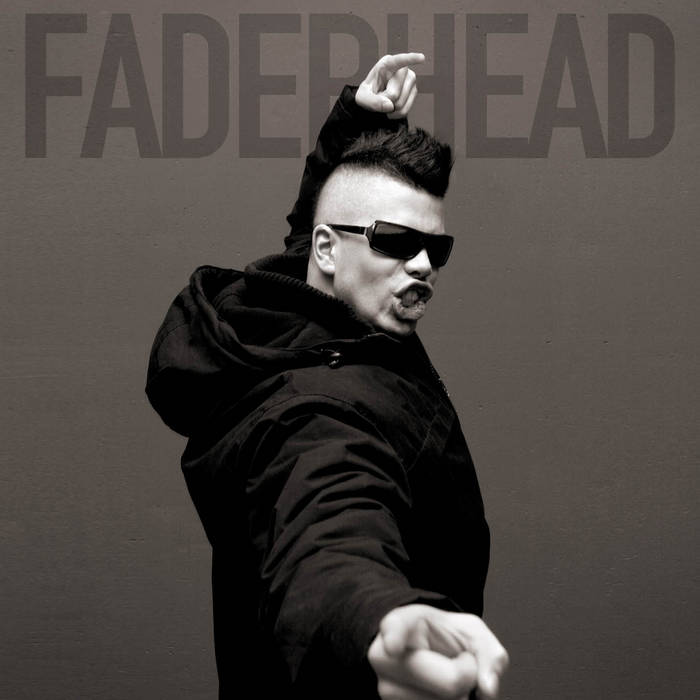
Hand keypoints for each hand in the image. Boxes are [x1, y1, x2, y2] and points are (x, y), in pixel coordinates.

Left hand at [356, 52, 424, 118]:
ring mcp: (410, 80)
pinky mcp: (414, 92)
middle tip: (379, 97)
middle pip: (394, 93)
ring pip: (400, 103)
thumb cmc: (368, 94)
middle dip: (384, 101)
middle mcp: (402, 69)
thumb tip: (390, 106)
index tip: (421, 58)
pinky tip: (391, 108)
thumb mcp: (362, 98)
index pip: (399, 61)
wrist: (374, 100)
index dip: (410, 59)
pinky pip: (405, 110)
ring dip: (390, 108)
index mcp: (387, 64)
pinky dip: (395, 114)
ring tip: (385, 101)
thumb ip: (372, 102)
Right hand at [368, 604, 508, 699]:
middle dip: (469, 675)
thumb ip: (488, 651)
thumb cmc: (443, 637)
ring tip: (447, 677)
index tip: (393, 646)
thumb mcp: (470, 630)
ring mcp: (387, 690)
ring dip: (461, 696)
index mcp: (399, 624)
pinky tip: (441, 694)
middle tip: (460, 661)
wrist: (424, 651)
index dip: (395, 637)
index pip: (395, 627)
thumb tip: (488, 688)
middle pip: (450, 683)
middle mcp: (384, 657)